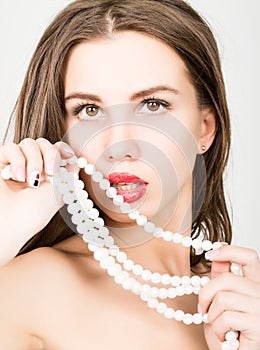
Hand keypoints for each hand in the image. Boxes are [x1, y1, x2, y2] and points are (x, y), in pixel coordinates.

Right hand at [0, 138, 74, 264]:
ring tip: (32, 181)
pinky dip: (17, 160)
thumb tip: (77, 161)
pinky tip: (17, 177)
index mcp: (47, 175)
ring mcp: (15, 165)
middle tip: (50, 173)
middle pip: (43, 143)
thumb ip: (69, 174)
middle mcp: (31, 168)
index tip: (69, 156)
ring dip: (34, 160)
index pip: (55, 150)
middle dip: (50, 155)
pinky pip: (10, 147)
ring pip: (29, 143)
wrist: (9, 224)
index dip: (62, 150)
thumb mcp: (60, 192)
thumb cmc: (33, 214)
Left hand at [199, 245, 259, 349]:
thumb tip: (216, 257)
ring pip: (222, 298)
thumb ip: (221, 280)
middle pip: (226, 278)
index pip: (249, 257)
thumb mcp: (222, 303)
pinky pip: (226, 317)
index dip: (229, 251)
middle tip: (203, 309)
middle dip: (206, 294)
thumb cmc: (229, 334)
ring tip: (219, 327)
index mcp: (256, 284)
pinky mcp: (258, 324)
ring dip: (212, 316)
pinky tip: (226, 337)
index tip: (210, 253)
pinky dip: (218, 329)